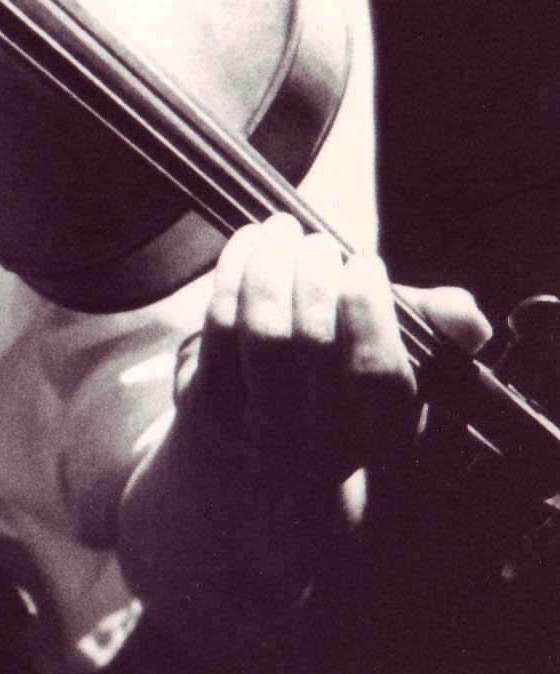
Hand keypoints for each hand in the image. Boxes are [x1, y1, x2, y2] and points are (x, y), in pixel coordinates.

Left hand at [177, 218, 490, 502]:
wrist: (264, 436)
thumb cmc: (344, 379)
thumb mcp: (400, 360)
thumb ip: (436, 330)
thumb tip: (464, 314)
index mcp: (382, 437)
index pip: (378, 376)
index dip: (370, 310)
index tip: (364, 260)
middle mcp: (320, 444)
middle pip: (312, 344)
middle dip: (314, 276)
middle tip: (317, 240)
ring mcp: (259, 429)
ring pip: (263, 330)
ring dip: (271, 266)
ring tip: (282, 229)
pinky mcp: (209, 405)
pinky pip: (220, 325)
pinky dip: (234, 272)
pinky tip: (249, 242)